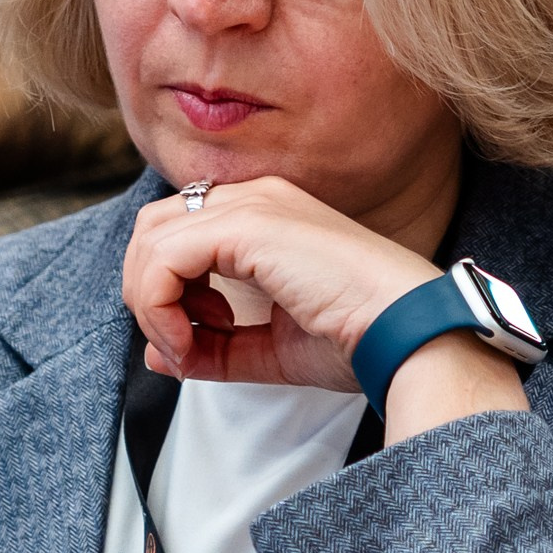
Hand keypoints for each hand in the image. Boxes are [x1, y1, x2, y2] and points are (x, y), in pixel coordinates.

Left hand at [121, 176, 527, 441]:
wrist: (405, 333)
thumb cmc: (359, 339)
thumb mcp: (271, 350)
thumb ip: (215, 348)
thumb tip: (158, 353)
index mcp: (266, 218)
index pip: (180, 234)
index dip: (166, 291)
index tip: (193, 344)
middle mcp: (256, 199)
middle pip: (154, 227)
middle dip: (147, 291)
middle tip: (177, 344)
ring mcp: (252, 206)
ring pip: (151, 239)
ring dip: (150, 303)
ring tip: (184, 348)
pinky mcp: (248, 226)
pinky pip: (165, 257)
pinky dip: (158, 304)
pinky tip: (187, 342)